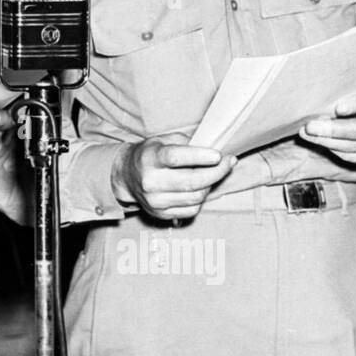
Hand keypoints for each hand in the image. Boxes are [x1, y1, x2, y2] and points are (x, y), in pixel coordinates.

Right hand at [111, 135, 234, 220]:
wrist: (127, 176)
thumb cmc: (150, 155)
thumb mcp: (163, 141)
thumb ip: (186, 144)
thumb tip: (215, 153)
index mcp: (149, 158)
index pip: (176, 158)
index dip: (200, 156)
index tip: (219, 155)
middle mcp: (150, 181)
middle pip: (192, 181)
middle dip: (217, 172)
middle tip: (229, 163)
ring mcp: (155, 200)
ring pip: (196, 197)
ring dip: (210, 185)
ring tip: (213, 174)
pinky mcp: (160, 214)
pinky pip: (192, 210)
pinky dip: (201, 199)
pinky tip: (200, 188)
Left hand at [299, 85, 355, 165]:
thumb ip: (347, 91)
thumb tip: (318, 98)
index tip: (338, 108)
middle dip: (333, 129)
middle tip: (310, 127)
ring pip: (355, 146)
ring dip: (327, 141)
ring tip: (307, 134)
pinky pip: (354, 157)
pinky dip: (335, 151)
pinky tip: (320, 143)